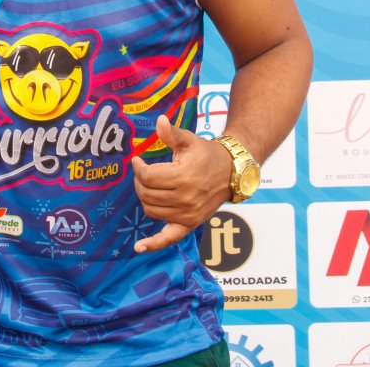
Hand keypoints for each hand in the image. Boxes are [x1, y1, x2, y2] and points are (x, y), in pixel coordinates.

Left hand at [132, 115, 231, 252]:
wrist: (230, 172)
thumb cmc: (207, 154)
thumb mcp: (189, 140)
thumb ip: (172, 133)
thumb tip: (159, 121)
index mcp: (182, 177)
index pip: (147, 177)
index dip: (138, 168)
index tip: (138, 160)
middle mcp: (185, 199)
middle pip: (146, 194)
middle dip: (140, 181)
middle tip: (143, 172)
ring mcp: (187, 214)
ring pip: (151, 210)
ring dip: (145, 198)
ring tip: (150, 186)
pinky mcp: (190, 224)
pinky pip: (168, 238)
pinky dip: (153, 244)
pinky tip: (138, 248)